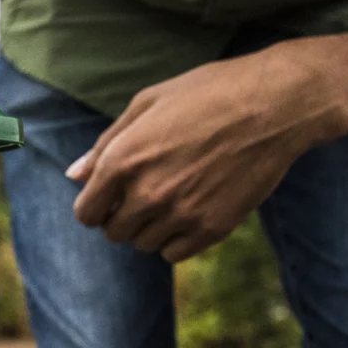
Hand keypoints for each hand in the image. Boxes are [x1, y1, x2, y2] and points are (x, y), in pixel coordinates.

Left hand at [65, 46, 347, 262]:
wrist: (274, 104)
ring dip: (149, 228)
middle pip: (114, 233)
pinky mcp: (213, 228)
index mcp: (123, 160)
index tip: (109, 197)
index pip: (86, 213)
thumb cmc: (207, 94)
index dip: (94, 206)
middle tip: (144, 194)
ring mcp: (181, 214)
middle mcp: (146, 193)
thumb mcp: (147, 104)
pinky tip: (190, 210)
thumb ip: (105, 144)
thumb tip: (73, 175)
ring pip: (144, 245)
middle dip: (121, 217)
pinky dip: (175, 239)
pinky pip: (174, 253)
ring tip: (172, 196)